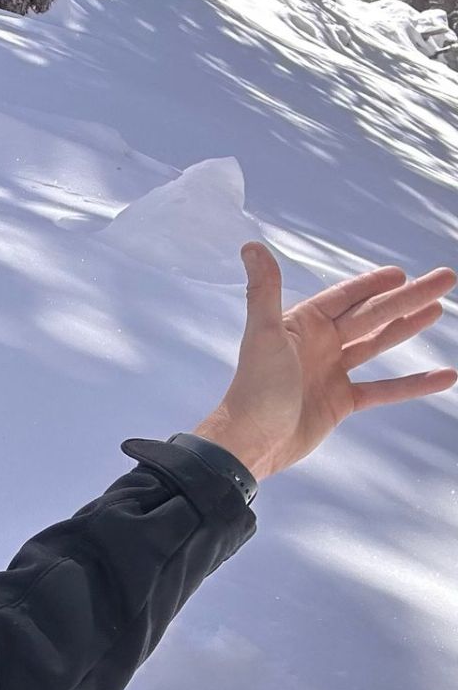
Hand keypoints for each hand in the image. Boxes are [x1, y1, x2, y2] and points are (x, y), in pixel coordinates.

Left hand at [192, 242, 456, 480]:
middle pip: (370, 315)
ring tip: (438, 309)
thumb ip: (263, 291)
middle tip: (444, 279)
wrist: (251, 443)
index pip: (343, 297)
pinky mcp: (340, 402)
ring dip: (407, 327)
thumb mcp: (264, 335)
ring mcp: (330, 373)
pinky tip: (445, 376)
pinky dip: (413, 384)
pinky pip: (384, 390)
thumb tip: (251, 246)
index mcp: (301, 325)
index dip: (372, 284)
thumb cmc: (255, 388)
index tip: (402, 272)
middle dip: (406, 298)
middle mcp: (317, 345)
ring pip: (377, 344)